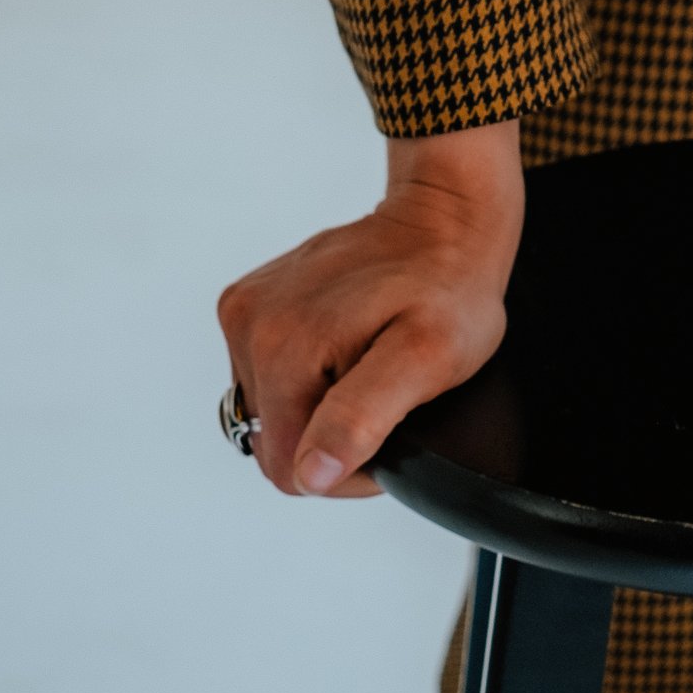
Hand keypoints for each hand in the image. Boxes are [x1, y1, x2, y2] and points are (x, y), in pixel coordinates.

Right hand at [216, 122, 522, 501]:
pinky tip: (345, 345)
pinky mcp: (248, 303)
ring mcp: (244, 311)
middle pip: (278, 441)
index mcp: (281, 349)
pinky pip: (268, 374)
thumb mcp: (427, 359)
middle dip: (333, 435)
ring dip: (320, 404)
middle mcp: (249, 326)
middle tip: (385, 394)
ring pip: (272, 411)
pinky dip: (307, 375)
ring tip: (368, 364)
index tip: (389, 427)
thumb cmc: (448, 287)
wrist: (443, 220)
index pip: (290, 470)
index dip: (345, 469)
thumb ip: (363, 418)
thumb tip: (310, 473)